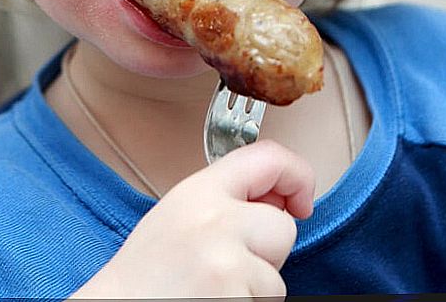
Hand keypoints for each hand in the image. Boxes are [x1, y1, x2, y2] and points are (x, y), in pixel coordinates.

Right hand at [72, 139, 314, 298]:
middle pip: (283, 229)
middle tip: (223, 267)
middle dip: (266, 253)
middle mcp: (215, 221)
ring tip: (207, 290)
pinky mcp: (233, 297)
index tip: (301, 200)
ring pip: (276, 279)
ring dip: (252, 290)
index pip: (269, 157)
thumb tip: (282, 203)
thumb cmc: (144, 278)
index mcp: (198, 192)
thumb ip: (225, 201)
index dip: (297, 176)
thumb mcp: (177, 217)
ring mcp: (226, 263)